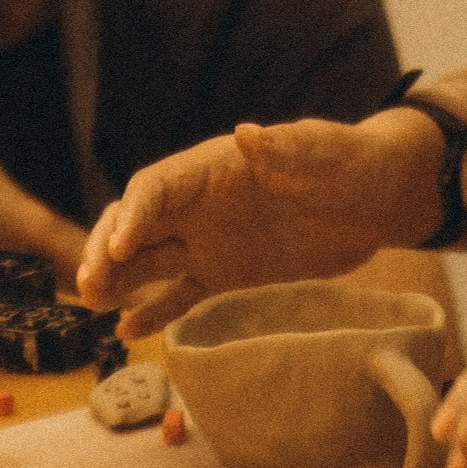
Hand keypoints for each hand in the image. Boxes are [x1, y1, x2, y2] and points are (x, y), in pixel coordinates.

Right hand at [78, 112, 439, 340]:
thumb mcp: (324, 151)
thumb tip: (247, 134)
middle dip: (106, 250)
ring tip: (91, 304)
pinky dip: (154, 312)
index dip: (132, 215)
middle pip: (136, 224)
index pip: (155, 187)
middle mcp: (200, 204)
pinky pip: (181, 294)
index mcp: (213, 168)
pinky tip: (126, 333)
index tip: (116, 248)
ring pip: (148, 261)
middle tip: (89, 284)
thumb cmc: (352, 163)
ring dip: (117, 280)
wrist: (378, 200)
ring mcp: (210, 240)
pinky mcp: (226, 273)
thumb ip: (286, 147)